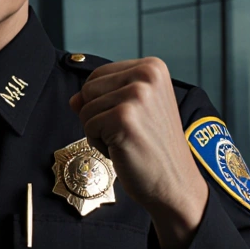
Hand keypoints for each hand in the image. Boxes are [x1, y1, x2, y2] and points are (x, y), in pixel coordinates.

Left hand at [68, 57, 207, 248]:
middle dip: (99, 114)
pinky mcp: (124, 118)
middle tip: (130, 132)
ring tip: (128, 140)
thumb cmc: (153, 148)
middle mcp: (147, 74)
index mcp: (152, 66)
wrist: (175, 182)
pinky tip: (124, 149)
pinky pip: (88, 126)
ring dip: (100, 131)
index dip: (104, 102)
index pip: (98, 75)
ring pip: (85, 108)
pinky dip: (100, 144)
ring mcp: (137, 95)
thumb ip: (102, 98)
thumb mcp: (132, 112)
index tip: (133, 119)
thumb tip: (74, 99)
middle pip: (88, 88)